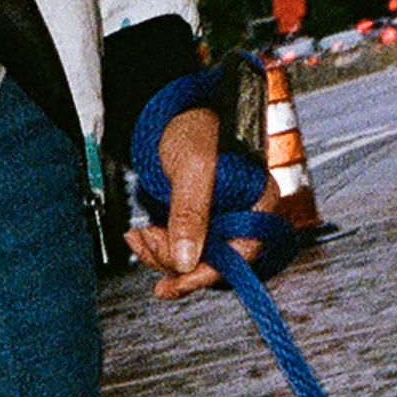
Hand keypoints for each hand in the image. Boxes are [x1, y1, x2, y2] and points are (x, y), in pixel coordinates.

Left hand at [125, 101, 229, 299]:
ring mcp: (220, 224)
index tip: (175, 282)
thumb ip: (191, 214)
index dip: (206, 273)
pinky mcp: (198, 225)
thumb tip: (186, 262)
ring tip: (138, 234)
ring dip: (159, 253)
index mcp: (259, 204)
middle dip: (173, 257)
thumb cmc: (193, 128)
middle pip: (211, 263)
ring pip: (190, 261)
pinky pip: (178, 250)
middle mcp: (243, 219)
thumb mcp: (193, 168)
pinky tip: (139, 234)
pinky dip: (155, 246)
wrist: (172, 115)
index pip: (239, 255)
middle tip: (146, 237)